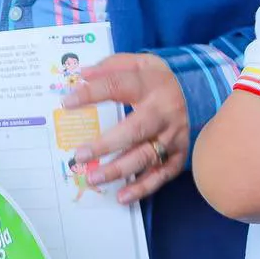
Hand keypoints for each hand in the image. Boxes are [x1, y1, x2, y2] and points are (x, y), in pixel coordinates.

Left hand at [61, 53, 188, 203]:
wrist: (193, 90)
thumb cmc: (154, 78)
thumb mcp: (136, 62)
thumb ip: (109, 66)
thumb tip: (81, 74)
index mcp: (150, 84)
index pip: (117, 85)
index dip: (91, 93)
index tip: (66, 102)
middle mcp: (164, 111)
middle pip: (135, 129)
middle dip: (106, 144)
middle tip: (80, 154)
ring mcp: (173, 135)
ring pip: (146, 156)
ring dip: (119, 170)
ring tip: (93, 178)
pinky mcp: (180, 154)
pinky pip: (162, 175)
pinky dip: (143, 188)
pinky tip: (123, 196)